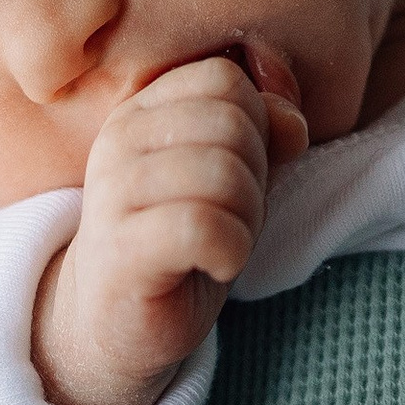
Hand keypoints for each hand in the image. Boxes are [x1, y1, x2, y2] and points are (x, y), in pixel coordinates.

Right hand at [34, 56, 306, 404]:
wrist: (112, 325)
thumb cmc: (176, 246)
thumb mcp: (230, 181)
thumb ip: (263, 137)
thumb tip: (293, 122)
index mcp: (141, 111)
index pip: (224, 80)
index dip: (256, 126)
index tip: (236, 176)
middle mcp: (119, 141)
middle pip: (232, 122)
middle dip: (256, 176)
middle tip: (231, 219)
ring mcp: (112, 194)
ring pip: (223, 174)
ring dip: (246, 219)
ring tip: (220, 244)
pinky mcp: (119, 249)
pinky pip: (203, 226)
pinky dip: (231, 251)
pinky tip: (214, 265)